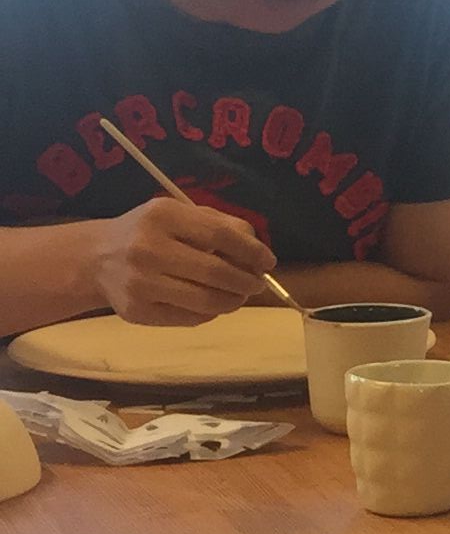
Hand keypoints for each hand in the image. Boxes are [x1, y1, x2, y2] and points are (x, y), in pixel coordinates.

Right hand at [87, 199, 277, 326]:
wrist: (96, 258)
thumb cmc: (148, 232)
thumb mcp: (178, 214)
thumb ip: (219, 224)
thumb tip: (257, 249)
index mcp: (162, 216)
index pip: (219, 235)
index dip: (251, 251)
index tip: (268, 261)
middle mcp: (148, 249)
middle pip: (215, 272)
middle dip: (246, 281)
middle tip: (257, 283)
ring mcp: (140, 283)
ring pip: (205, 301)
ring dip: (233, 301)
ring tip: (240, 296)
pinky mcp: (137, 312)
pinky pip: (188, 318)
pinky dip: (210, 313)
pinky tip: (213, 305)